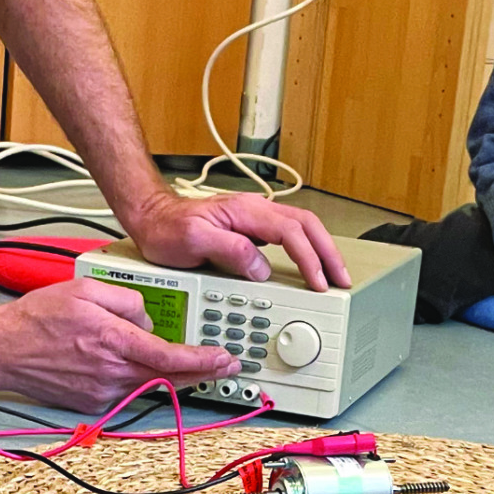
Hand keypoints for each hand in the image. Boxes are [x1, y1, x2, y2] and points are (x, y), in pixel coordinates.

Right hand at [0, 278, 237, 413]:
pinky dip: (137, 377)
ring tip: (187, 361)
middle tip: (224, 364)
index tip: (224, 359)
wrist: (2, 350)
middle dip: (200, 371)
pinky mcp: (92, 403)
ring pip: (149, 384)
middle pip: (168, 377)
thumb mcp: (85, 288)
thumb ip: (125, 298)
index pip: (169, 356)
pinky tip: (132, 363)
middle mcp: (110, 371)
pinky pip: (126, 389)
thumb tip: (147, 319)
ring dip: (171, 374)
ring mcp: (101, 391)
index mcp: (112, 340)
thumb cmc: (38, 317)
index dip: (202, 361)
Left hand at [123, 189, 350, 290]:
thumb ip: (229, 249)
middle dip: (329, 252)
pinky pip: (288, 237)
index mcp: (245, 211)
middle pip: (307, 225)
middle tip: (342, 279)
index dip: (309, 258)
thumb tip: (262, 266)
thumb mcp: (192, 240)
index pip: (291, 232)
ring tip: (333, 276)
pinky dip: (305, 251)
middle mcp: (254, 211)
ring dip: (321, 250)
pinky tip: (309, 267)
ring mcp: (255, 219)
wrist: (151, 218)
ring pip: (301, 229)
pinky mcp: (251, 230)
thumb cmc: (166, 228)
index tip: (318, 282)